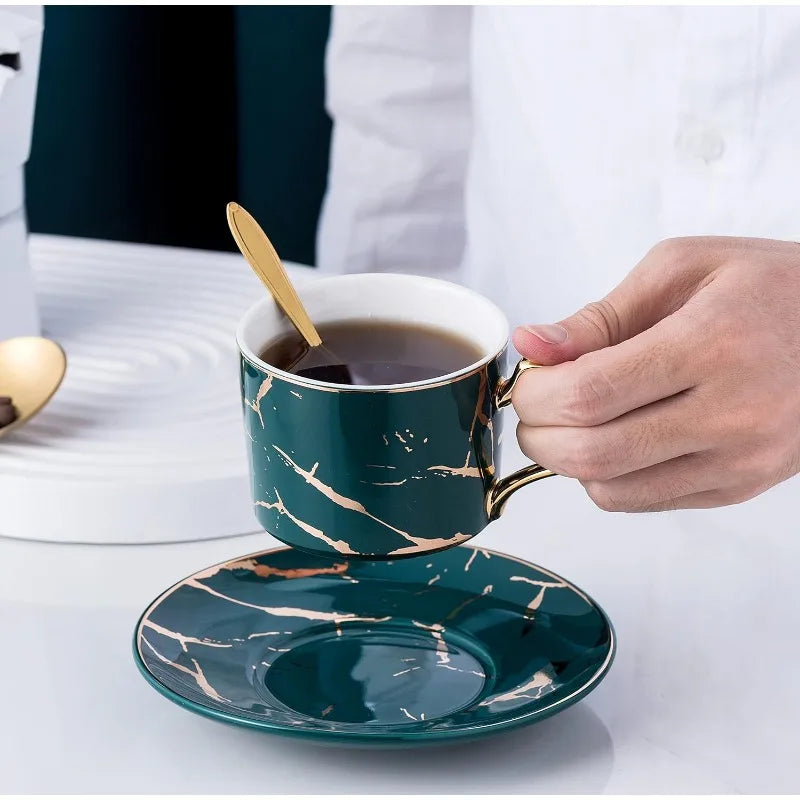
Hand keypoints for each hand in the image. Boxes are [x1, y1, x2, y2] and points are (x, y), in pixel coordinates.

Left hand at [511, 236, 799, 510]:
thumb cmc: (768, 287)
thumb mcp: (683, 268)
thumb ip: (600, 315)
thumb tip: (532, 346)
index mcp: (710, 345)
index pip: (590, 394)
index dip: (536, 395)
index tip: (528, 382)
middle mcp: (730, 413)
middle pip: (593, 452)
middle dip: (538, 435)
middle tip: (535, 407)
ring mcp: (739, 461)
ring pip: (612, 489)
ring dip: (567, 461)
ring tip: (572, 422)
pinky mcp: (739, 487)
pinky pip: (643, 501)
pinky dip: (606, 477)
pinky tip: (613, 438)